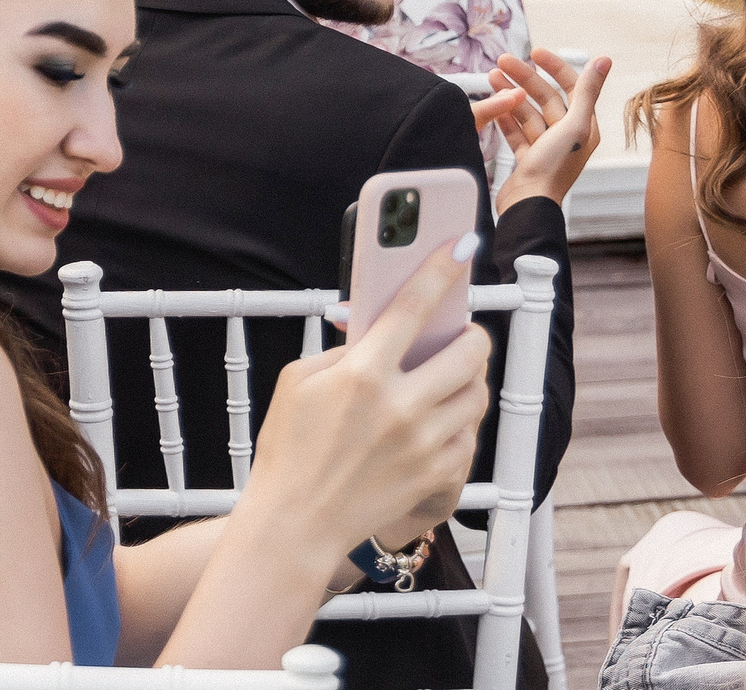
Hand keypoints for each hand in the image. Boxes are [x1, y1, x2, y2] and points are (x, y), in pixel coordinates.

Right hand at [242, 239, 489, 570]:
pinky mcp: (439, 473)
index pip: (412, 307)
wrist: (297, 521)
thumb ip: (341, 350)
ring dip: (470, 376)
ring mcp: (425, 442)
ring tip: (453, 374)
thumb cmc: (289, 447)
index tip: (461, 245)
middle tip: (462, 331)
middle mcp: (401, 405)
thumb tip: (374, 329)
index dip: (440, 270)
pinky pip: (470, 433)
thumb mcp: (297, 381)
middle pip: (467, 351)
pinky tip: (439, 418)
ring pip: (477, 392)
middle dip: (471, 334)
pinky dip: (461, 419)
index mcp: (360, 374)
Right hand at [484, 50, 610, 212]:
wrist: (528, 204)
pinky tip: (492, 106)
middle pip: (545, 98)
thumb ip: (586, 91)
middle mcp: (568, 135)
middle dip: (524, 78)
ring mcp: (546, 147)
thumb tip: (605, 60)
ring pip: (527, 112)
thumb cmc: (554, 168)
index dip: (554, 67)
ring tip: (491, 78)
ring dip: (510, 94)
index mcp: (584, 127)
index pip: (571, 87)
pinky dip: (504, 116)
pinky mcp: (527, 157)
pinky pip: (515, 130)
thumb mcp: (573, 125)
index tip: (534, 53)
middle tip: (501, 61)